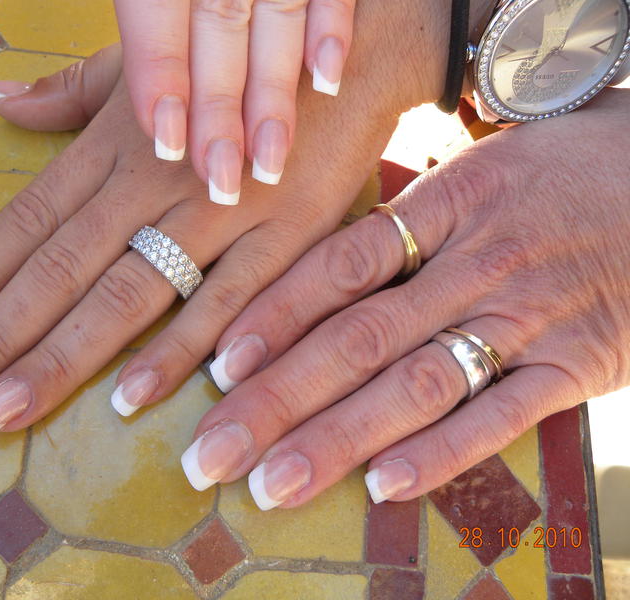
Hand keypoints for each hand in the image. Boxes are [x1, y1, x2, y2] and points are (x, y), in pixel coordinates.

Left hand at [0, 0, 449, 434]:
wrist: (349, 56)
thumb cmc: (236, 71)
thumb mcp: (144, 72)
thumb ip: (68, 95)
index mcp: (115, 145)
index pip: (26, 221)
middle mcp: (154, 179)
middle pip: (59, 269)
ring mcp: (222, 208)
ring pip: (129, 291)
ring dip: (63, 357)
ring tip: (3, 413)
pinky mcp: (289, 232)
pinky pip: (229, 298)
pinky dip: (182, 347)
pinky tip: (133, 397)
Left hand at [176, 89, 629, 508]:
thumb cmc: (561, 172)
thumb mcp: (477, 168)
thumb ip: (404, 219)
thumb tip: (322, 264)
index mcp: (445, 205)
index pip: (338, 268)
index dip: (274, 319)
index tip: (218, 369)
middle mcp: (475, 265)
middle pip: (358, 339)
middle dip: (276, 401)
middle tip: (211, 454)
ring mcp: (527, 317)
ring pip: (417, 385)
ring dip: (337, 440)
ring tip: (271, 484)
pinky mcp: (579, 364)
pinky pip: (504, 414)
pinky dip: (442, 452)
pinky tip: (383, 485)